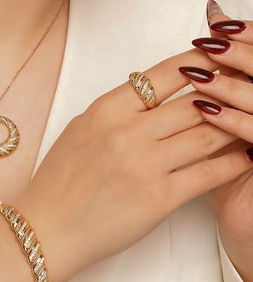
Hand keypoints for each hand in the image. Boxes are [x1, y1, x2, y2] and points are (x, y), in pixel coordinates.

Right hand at [11, 46, 252, 281]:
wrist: (49, 226)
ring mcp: (145, 164)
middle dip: (226, 93)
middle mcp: (127, 131)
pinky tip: (246, 156)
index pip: (163, 73)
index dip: (198, 61)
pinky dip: (232, 163)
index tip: (219, 55)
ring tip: (249, 121)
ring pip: (207, 134)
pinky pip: (208, 173)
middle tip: (246, 88)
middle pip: (193, 103)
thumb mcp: (81, 128)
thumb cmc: (60, 178)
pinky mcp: (159, 198)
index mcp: (106, 109)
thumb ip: (116, 109)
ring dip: (234, 126)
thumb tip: (149, 92)